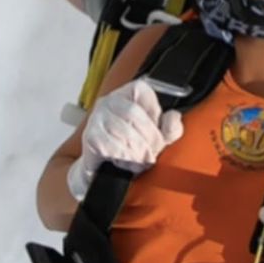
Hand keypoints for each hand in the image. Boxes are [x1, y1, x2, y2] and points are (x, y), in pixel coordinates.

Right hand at [67, 80, 181, 200]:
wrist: (104, 171)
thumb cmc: (132, 148)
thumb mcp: (157, 136)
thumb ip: (171, 127)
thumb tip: (173, 118)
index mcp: (128, 94)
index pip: (143, 91)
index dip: (155, 114)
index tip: (159, 133)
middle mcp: (110, 100)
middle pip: (134, 113)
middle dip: (149, 138)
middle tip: (153, 154)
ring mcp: (97, 117)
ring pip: (123, 130)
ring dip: (137, 151)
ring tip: (141, 161)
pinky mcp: (90, 136)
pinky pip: (111, 145)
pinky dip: (124, 157)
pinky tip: (127, 164)